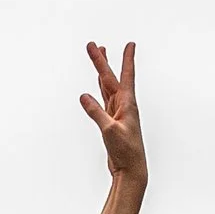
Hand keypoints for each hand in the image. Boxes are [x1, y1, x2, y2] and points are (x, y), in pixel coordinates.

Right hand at [80, 40, 145, 193]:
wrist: (131, 169)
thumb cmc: (125, 151)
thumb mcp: (109, 131)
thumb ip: (96, 113)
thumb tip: (83, 96)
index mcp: (128, 104)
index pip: (127, 76)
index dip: (128, 59)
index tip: (131, 44)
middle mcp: (124, 105)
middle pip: (110, 78)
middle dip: (102, 61)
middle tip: (93, 44)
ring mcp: (118, 112)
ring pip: (107, 86)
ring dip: (102, 71)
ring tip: (99, 55)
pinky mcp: (112, 121)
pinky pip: (104, 99)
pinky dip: (99, 89)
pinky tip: (96, 84)